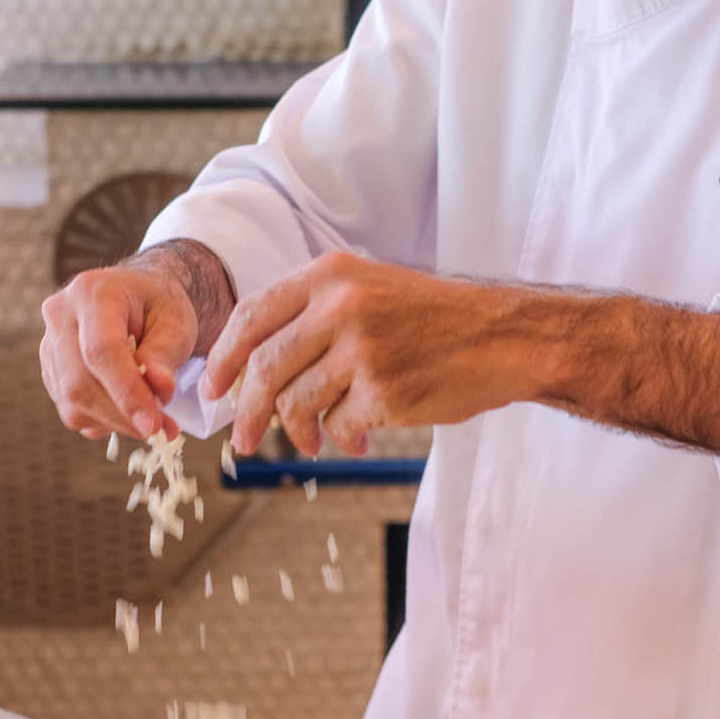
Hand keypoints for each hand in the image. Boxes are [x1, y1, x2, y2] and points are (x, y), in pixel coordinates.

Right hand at [39, 259, 199, 440]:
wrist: (138, 299)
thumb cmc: (159, 306)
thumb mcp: (176, 323)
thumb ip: (165, 355)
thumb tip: (159, 388)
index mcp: (91, 293)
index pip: (101, 350)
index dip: (127, 393)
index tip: (153, 424)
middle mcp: (60, 316)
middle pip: (79, 382)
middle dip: (121, 416)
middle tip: (161, 429)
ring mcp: (49, 344)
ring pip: (72, 402)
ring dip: (116, 422)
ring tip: (153, 419)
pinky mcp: (51, 371)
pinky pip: (71, 410)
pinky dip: (104, 421)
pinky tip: (129, 411)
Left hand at [201, 251, 541, 456]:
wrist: (503, 337)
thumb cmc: (437, 318)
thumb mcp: (372, 287)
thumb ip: (316, 313)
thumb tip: (258, 365)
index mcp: (331, 275)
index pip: (253, 316)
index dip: (226, 358)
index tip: (216, 389)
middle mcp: (341, 307)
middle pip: (265, 369)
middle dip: (247, 412)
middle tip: (243, 440)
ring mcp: (362, 351)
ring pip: (297, 404)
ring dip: (298, 433)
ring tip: (312, 443)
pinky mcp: (384, 392)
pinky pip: (339, 426)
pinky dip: (340, 440)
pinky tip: (354, 442)